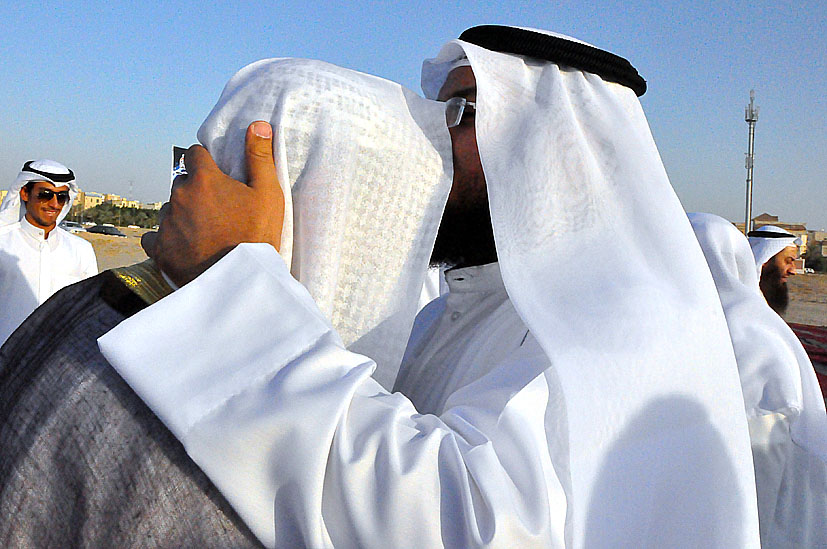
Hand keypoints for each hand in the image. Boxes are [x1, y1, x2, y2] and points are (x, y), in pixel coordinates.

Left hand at [142, 121, 283, 286]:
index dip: (206, 162)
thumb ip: (260, 157)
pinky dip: (166, 240)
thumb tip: (257, 125)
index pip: (194, 153)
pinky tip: (184, 248)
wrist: (239, 281)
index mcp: (204, 179)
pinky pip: (154, 237)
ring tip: (203, 233)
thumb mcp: (268, 194)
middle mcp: (179, 197)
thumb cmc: (257, 236)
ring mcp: (166, 223)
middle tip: (216, 210)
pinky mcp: (159, 249)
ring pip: (169, 210)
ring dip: (181, 216)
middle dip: (195, 191)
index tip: (217, 175)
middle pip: (182, 183)